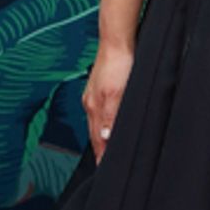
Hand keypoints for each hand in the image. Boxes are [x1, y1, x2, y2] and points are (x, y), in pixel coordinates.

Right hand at [83, 39, 134, 159]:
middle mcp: (91, 103)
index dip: (102, 155)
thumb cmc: (118, 64)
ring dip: (100, 136)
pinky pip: (99, 111)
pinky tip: (107, 122)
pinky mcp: (99, 87)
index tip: (103, 168)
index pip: (97, 139)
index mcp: (94, 107)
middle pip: (94, 133)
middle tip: (104, 164)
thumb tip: (104, 139)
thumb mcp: (117, 94)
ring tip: (104, 150)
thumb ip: (110, 118)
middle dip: (100, 149)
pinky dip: (102, 122)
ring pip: (96, 122)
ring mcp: (94, 95)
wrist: (117, 41)